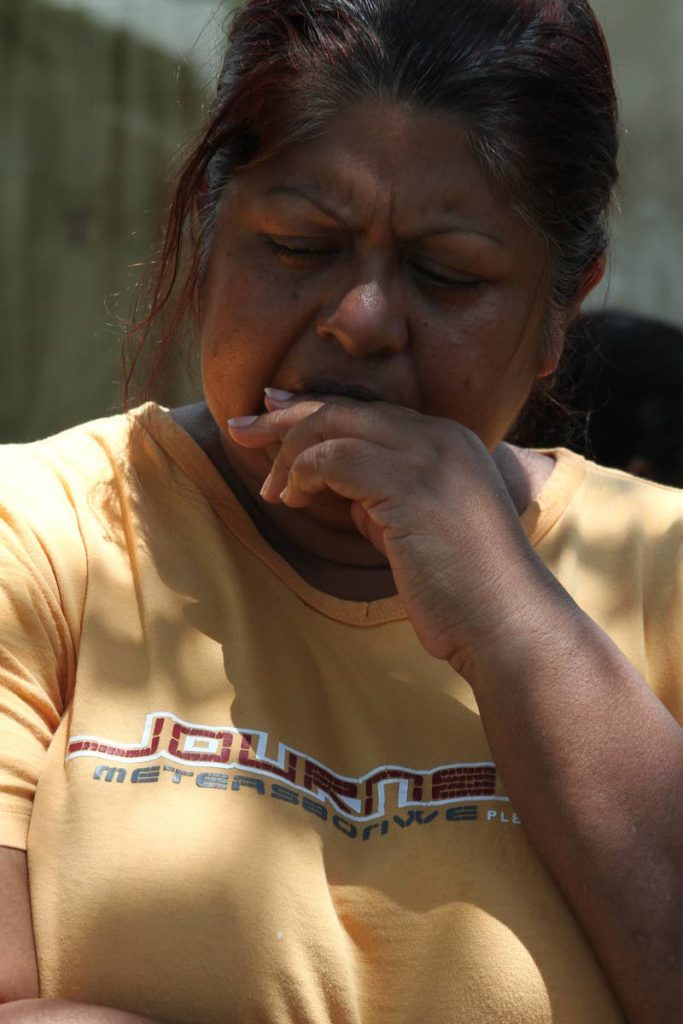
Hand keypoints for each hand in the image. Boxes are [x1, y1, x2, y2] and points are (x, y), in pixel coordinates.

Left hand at [228, 392, 543, 669]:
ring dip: (289, 456)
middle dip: (285, 418)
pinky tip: (291, 499)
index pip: (367, 410)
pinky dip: (303, 473)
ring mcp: (429, 456)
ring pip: (334, 426)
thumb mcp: (418, 525)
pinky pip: (335, 458)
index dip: (313, 409)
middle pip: (344, 407)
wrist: (507, 624)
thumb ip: (383, 495)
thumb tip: (336, 483)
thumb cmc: (462, 589)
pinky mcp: (411, 484)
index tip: (272, 414)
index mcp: (449, 440)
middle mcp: (441, 436)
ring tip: (271, 492)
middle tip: (240, 430)